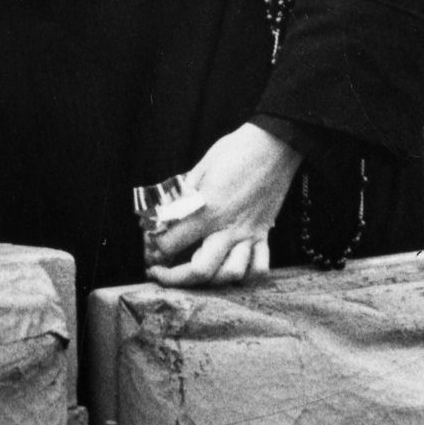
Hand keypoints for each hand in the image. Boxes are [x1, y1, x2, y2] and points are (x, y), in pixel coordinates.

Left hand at [143, 122, 303, 287]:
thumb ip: (181, 197)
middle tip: (160, 272)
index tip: (149, 244)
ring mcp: (249, 234)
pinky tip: (229, 268)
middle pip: (200, 271)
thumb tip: (162, 216)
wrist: (275, 144)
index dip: (154, 247)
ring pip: (231, 275)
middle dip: (174, 278)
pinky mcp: (264, 235)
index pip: (171, 242)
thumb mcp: (200, 168)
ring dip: (210, 280)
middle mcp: (229, 228)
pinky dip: (245, 275)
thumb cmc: (235, 151)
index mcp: (208, 209)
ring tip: (195, 270)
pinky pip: (259, 268)